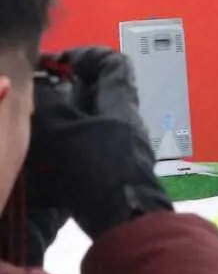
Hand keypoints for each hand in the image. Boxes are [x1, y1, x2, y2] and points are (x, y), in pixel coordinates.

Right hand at [25, 49, 172, 244]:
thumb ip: (47, 104)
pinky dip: (67, 141)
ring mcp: (123, 144)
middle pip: (100, 90)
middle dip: (67, 88)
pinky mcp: (115, 167)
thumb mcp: (62, 131)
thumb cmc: (96, 167)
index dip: (86, 55)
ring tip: (35, 122)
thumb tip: (37, 86)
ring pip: (92, 118)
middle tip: (38, 93)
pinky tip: (45, 151)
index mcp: (121, 102)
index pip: (113, 63)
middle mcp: (126, 118)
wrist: (124, 218)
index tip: (57, 63)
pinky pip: (89, 143)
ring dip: (64, 116)